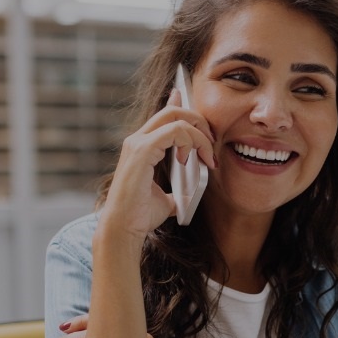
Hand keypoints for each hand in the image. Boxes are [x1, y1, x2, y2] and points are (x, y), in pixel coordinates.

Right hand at [99, 89, 216, 239]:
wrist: (124, 229)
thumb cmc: (140, 216)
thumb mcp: (166, 200)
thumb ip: (175, 192)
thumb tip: (187, 195)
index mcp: (141, 147)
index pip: (164, 115)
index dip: (183, 108)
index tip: (205, 125)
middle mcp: (137, 139)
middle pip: (173, 111)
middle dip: (199, 121)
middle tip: (212, 142)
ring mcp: (138, 143)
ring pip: (176, 117)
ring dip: (199, 134)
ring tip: (206, 157)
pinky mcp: (142, 150)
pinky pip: (174, 131)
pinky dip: (189, 141)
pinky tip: (188, 160)